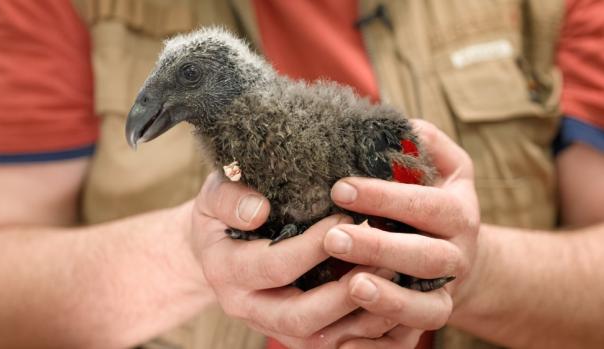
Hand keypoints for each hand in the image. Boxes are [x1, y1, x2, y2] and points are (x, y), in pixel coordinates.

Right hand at [190, 173, 414, 347]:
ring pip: (320, 341)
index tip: (345, 218)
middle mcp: (247, 307)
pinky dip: (366, 333)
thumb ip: (229, 198)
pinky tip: (394, 308)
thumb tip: (258, 211)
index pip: (274, 267)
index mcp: (226, 271)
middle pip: (298, 318)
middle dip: (343, 294)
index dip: (312, 247)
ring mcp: (272, 325)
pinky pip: (333, 346)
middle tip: (383, 261)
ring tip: (396, 284)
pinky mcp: (296, 334)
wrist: (217, 248)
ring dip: (361, 318)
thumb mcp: (215, 195)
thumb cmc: (223, 214)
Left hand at [324, 119, 479, 347]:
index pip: (424, 205)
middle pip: (424, 258)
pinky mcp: (427, 322)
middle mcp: (456, 258)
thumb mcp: (449, 166)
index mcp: (458, 215)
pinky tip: (344, 341)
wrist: (464, 254)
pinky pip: (408, 342)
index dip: (384, 198)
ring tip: (351, 286)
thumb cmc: (441, 201)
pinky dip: (379, 346)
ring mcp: (444, 295)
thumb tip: (405, 123)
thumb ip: (429, 143)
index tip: (339, 189)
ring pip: (426, 308)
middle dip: (379, 248)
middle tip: (333, 238)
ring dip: (389, 300)